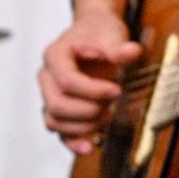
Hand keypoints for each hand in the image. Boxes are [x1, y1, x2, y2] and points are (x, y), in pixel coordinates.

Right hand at [38, 0, 141, 155]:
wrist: (93, 30)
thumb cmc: (99, 31)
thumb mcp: (111, 32)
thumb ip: (119, 46)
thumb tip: (131, 52)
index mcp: (55, 56)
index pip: (67, 81)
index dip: (92, 90)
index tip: (117, 90)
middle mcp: (47, 77)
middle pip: (57, 105)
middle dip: (87, 111)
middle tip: (112, 105)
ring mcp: (50, 94)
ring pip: (55, 121)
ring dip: (82, 126)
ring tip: (108, 117)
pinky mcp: (59, 107)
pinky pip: (59, 129)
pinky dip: (72, 140)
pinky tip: (90, 147)